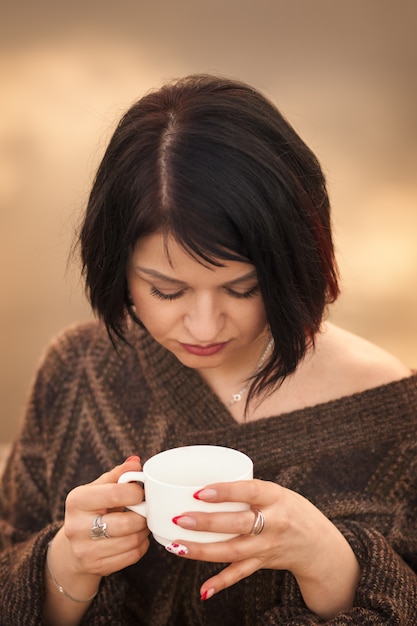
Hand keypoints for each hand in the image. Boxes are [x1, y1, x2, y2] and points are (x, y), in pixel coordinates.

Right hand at [57, 457, 149, 578]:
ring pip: (131, 541)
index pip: (115, 493)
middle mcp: (76, 527)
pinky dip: (141, 546)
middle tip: (145, 510)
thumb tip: (136, 462)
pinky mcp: (96, 567)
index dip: (136, 492)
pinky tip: (136, 537)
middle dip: (143, 515)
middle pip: (126, 522)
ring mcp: (84, 551)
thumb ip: (118, 475)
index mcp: (76, 500)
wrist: (73, 546)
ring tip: (141, 523)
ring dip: (144, 531)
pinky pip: (132, 556)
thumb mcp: (98, 488)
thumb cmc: (91, 510)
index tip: (141, 492)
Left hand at [168, 479, 359, 618]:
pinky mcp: (263, 563)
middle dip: (207, 523)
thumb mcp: (276, 491)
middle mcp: (274, 523)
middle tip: (180, 518)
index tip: (200, 492)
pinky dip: (221, 582)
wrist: (318, 544)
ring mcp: (268, 546)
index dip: (226, 491)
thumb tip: (206, 483)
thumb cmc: (290, 509)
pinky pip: (240, 574)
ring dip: (203, 551)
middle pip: (238, 524)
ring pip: (233, 551)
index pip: (250, 491)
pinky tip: (203, 589)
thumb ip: (248, 489)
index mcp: (276, 497)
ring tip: (177, 546)